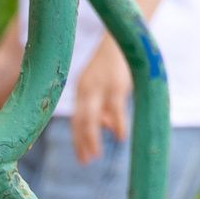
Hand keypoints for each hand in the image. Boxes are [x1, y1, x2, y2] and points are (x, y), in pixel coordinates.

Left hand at [69, 38, 130, 165]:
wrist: (123, 37)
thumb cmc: (114, 63)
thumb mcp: (104, 84)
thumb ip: (103, 104)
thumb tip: (105, 125)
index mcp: (81, 90)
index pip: (76, 119)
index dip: (78, 139)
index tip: (82, 156)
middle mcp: (86, 89)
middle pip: (79, 121)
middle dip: (82, 142)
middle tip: (85, 161)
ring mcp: (100, 87)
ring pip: (91, 118)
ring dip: (92, 138)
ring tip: (95, 155)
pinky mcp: (117, 84)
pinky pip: (114, 109)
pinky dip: (117, 124)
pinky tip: (119, 138)